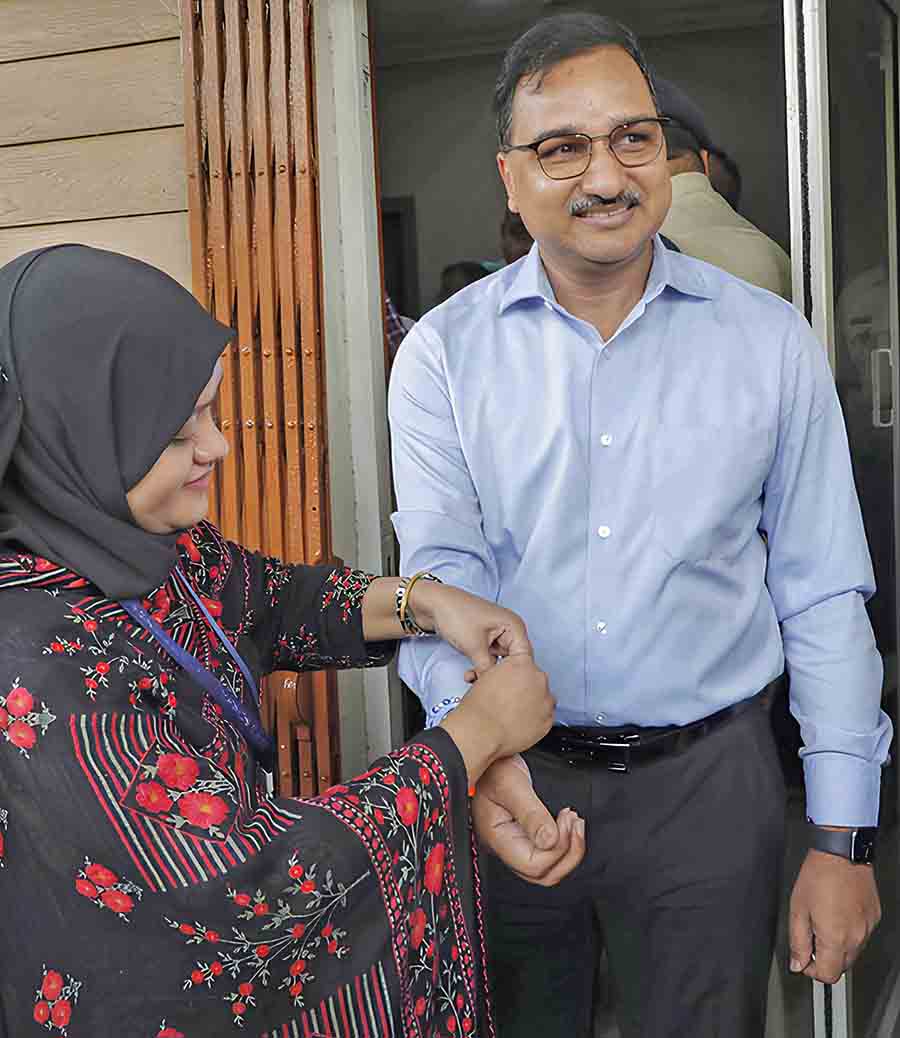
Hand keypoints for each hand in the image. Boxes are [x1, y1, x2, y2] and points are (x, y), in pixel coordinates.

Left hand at [410, 582, 531, 674]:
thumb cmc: (455, 614)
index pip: (524, 657)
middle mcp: (509, 630)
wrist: (432, 604)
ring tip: (473, 680)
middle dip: (498, 675)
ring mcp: (496, 635)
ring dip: (487, 672)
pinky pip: (488, 659)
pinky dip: (480, 668)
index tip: (501, 686)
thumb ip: (489, 670)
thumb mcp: (474, 646)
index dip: (514, 673)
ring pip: (499, 662)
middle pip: (512, 661)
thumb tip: (496, 686)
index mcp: (514, 625)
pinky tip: (469, 675)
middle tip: (485, 686)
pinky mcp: (484, 640)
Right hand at [440, 657, 554, 782]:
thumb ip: (504, 671)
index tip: (516, 677)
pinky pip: (545, 716)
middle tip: (508, 697)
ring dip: (531, 702)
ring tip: (513, 711)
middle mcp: (538, 679)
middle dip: (524, 686)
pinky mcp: (548, 720)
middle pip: (535, 678)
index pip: (526, 656)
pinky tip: (519, 721)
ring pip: (542, 697)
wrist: (480, 732)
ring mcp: (545, 700)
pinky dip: (535, 718)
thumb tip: (506, 676)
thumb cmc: (479, 707)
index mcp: (522, 663)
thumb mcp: (487, 676)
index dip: (518, 669)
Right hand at [472, 755, 584, 885]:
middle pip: (543, 874)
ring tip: (574, 821)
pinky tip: (567, 823)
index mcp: (498, 838)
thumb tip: (550, 840)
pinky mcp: (524, 836)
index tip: (566, 820)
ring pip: (548, 868)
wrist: (488, 757)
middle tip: (575, 824)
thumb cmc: (491, 767)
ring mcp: (515, 844)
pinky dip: (564, 843)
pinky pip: (547, 853)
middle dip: (568, 852)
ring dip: (569, 848)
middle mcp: (506, 847)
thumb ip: (530, 814)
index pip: (533, 865)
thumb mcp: (511, 784)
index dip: (557, 849)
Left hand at [789, 850, 880, 982]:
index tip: (804, 960)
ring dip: (837, 946)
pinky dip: (849, 932)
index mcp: (835, 939)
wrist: (841, 854)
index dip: (812, 971)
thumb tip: (797, 963)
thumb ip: (797, 941)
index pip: (828, 975)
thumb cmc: (818, 876)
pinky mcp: (873, 918)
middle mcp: (855, 938)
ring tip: (823, 920)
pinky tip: (837, 912)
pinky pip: (861, 936)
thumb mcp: (797, 909)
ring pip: (852, 952)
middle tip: (811, 937)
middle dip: (824, 958)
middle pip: (841, 966)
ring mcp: (867, 929)